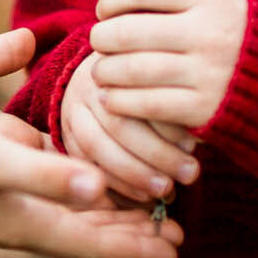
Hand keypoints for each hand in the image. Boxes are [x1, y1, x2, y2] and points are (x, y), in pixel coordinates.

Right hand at [0, 109, 182, 257]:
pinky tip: (99, 161)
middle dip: (133, 230)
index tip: (176, 249)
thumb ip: (46, 174)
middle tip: (178, 229)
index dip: (135, 248)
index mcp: (21, 223)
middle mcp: (19, 211)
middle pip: (88, 228)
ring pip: (74, 203)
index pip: (91, 244)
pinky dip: (84, 172)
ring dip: (113, 204)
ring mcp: (8, 188)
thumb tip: (98, 186)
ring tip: (150, 201)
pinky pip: (54, 172)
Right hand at [60, 53, 197, 204]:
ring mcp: (73, 107)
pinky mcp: (64, 131)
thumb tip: (193, 144)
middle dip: (157, 155)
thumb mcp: (163, 78)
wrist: (100, 74)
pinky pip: (84, 162)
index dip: (168, 125)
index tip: (193, 145)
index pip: (140, 96)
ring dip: (134, 174)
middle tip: (189, 175)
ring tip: (165, 191)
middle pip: (119, 124)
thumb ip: (174, 103)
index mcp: (117, 60)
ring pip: (96, 146)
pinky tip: (140, 197)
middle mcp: (90, 83)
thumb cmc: (147, 80)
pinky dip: (113, 183)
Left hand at [90, 0, 247, 130]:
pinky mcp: (204, 108)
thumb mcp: (224, 3)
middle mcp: (209, 32)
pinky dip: (120, 102)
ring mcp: (207, 72)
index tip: (104, 10)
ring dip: (104, 72)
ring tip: (102, 73)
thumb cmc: (244, 39)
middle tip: (99, 44)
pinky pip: (146, 103)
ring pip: (131, 70)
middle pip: (128, 31)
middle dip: (101, 38)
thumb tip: (117, 2)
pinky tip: (112, 99)